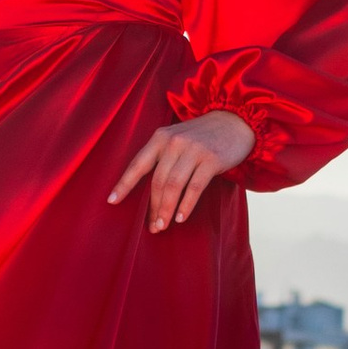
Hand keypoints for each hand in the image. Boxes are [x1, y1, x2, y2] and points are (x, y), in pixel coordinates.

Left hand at [108, 112, 255, 231]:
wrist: (235, 121)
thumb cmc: (202, 136)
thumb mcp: (178, 138)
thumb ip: (163, 156)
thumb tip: (149, 192)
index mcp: (161, 137)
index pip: (138, 164)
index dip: (124, 184)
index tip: (112, 201)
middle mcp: (174, 142)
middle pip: (157, 181)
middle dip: (152, 207)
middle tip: (152, 227)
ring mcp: (193, 150)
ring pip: (174, 186)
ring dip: (166, 209)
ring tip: (162, 226)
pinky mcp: (211, 159)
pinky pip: (195, 187)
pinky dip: (186, 205)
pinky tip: (181, 217)